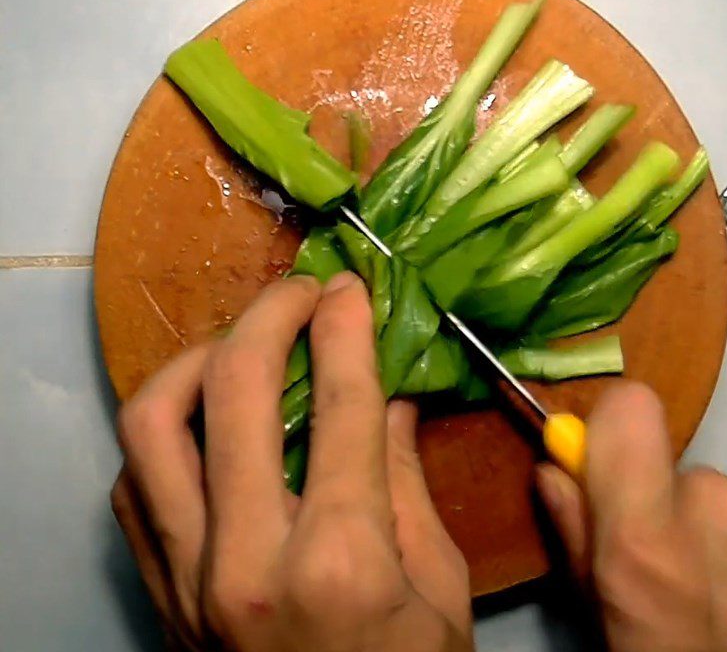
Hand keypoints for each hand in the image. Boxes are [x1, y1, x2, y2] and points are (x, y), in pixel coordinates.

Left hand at [111, 272, 471, 650]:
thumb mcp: (439, 588)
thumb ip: (405, 478)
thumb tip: (386, 393)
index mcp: (342, 559)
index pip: (343, 401)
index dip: (348, 325)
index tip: (351, 288)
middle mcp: (248, 558)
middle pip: (238, 386)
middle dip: (272, 314)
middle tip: (301, 292)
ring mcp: (188, 576)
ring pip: (154, 422)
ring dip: (198, 359)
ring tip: (241, 344)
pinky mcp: (159, 591)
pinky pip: (134, 481)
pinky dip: (164, 429)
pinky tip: (205, 417)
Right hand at [537, 384, 726, 651]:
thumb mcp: (617, 631)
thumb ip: (580, 540)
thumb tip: (553, 469)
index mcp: (645, 541)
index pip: (628, 409)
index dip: (620, 429)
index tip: (619, 463)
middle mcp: (714, 508)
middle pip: (684, 472)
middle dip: (684, 511)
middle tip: (699, 579)